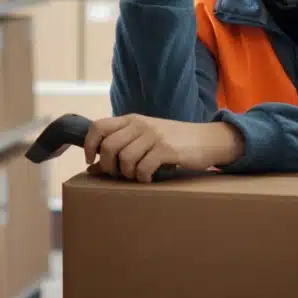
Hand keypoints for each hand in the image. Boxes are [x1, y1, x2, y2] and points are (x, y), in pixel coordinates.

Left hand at [84, 115, 244, 182]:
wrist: (207, 139)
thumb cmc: (173, 142)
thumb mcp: (145, 140)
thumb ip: (120, 148)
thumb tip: (92, 168)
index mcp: (132, 119)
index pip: (99, 126)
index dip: (89, 145)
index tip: (91, 160)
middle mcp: (141, 124)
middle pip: (109, 147)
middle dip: (109, 166)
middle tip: (118, 175)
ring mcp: (154, 136)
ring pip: (125, 159)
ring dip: (128, 174)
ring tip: (137, 176)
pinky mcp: (167, 149)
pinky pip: (144, 168)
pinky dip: (143, 178)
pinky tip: (149, 178)